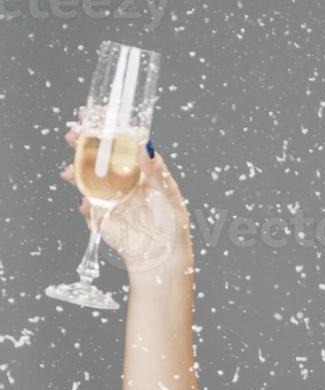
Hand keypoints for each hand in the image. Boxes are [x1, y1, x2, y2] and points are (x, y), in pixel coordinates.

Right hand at [61, 113, 192, 274]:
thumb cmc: (171, 226)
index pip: (122, 142)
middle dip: (83, 142)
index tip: (93, 113)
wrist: (161, 258)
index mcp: (142, 169)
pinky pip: (88, 204)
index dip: (108, 127)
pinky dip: (86, 203)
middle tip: (73, 134)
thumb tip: (144, 145)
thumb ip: (155, 172)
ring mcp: (109, 195)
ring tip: (69, 172)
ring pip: (87, 175)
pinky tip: (88, 204)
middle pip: (99, 154)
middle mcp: (123, 178)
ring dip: (75, 170)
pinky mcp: (100, 214)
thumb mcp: (168, 196)